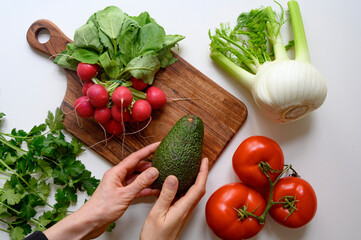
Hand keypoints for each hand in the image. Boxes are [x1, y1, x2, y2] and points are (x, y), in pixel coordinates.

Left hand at [44, 142, 160, 239]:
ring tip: (161, 174)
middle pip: (137, 166)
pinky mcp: (121, 194)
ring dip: (148, 177)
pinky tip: (153, 189)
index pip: (135, 157)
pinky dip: (144, 188)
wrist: (91, 222)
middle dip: (150, 163)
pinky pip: (135, 187)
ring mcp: (119, 185)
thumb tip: (153, 171)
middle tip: (163, 161)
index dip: (148, 150)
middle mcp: (117, 176)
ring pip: (137, 177)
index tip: (158, 145)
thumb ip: (140, 183)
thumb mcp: (125, 195)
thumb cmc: (102, 208)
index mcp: (116, 172)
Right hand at [140, 157, 208, 239]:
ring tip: (192, 169)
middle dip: (202, 174)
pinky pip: (185, 197)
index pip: (198, 187)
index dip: (203, 172)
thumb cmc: (155, 237)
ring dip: (195, 180)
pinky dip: (186, 187)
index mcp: (183, 208)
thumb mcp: (157, 213)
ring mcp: (183, 212)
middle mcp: (186, 210)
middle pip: (199, 189)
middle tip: (200, 162)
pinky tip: (178, 184)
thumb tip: (173, 178)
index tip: (204, 160)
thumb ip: (166, 195)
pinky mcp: (178, 214)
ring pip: (193, 193)